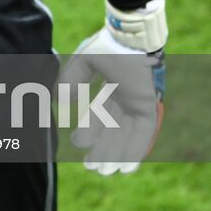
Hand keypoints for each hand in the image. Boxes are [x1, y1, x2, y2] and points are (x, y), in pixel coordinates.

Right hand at [59, 29, 164, 175]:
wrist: (129, 37)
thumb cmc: (108, 45)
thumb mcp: (84, 62)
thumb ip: (72, 79)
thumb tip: (62, 99)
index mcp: (114, 87)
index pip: (101, 114)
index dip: (91, 131)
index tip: (79, 145)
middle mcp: (127, 98)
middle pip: (114, 130)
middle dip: (103, 149)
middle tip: (91, 168)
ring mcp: (139, 103)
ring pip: (127, 136)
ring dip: (116, 155)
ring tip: (104, 173)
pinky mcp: (148, 107)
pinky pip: (143, 135)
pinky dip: (135, 151)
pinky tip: (126, 168)